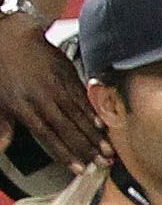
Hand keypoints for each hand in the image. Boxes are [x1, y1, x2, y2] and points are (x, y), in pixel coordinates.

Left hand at [0, 6, 97, 164]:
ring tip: (108, 149)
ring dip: (94, 134)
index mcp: (23, 106)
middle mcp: (43, 98)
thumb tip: (0, 149)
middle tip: (102, 163)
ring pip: (78, 115)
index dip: (64, 153)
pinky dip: (94, 112)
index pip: (47, 136)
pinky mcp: (68, 76)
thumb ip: (2, 126)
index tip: (78, 168)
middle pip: (68, 128)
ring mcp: (57, 87)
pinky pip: (82, 98)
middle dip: (86, 148)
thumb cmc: (2, 68)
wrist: (14, 35)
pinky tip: (104, 124)